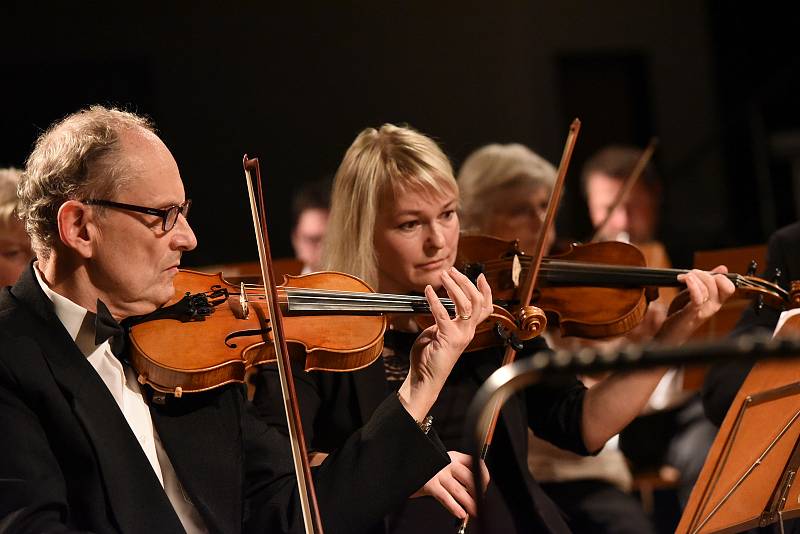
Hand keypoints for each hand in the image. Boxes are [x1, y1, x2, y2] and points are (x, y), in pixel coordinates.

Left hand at [398, 267, 492, 421]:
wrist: (424, 379)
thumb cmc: (428, 358)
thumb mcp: (438, 333)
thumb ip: (443, 320)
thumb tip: (440, 305)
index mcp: (468, 330)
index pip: (485, 308)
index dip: (486, 291)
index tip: (480, 276)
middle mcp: (468, 331)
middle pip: (477, 301)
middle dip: (466, 282)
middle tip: (452, 271)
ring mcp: (460, 335)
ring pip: (467, 304)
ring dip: (454, 286)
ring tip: (443, 275)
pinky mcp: (448, 338)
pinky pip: (443, 314)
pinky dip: (435, 299)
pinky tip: (428, 291)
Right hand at [411, 451, 489, 518]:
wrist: (409, 466)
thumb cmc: (432, 470)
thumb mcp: (448, 465)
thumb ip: (461, 475)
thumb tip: (477, 492)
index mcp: (455, 457)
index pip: (475, 462)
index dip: (483, 475)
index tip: (484, 486)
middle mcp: (448, 463)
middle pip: (468, 478)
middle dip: (477, 492)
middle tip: (480, 502)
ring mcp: (438, 474)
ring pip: (458, 490)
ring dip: (468, 503)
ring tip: (474, 512)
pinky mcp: (430, 484)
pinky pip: (445, 498)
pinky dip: (454, 507)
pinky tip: (460, 513)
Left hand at [657, 265, 734, 343]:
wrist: (669, 336)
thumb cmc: (681, 315)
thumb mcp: (694, 294)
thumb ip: (707, 282)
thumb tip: (723, 268)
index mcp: (715, 302)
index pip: (729, 286)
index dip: (718, 276)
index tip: (701, 274)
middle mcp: (713, 307)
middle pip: (719, 283)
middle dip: (703, 273)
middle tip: (688, 275)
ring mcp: (704, 311)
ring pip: (708, 288)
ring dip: (693, 277)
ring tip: (682, 278)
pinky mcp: (692, 314)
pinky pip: (698, 298)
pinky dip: (692, 286)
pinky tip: (684, 280)